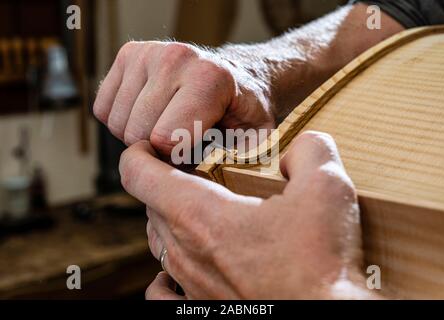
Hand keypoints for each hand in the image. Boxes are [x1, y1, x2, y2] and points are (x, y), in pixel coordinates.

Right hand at [94, 41, 274, 155]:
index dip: (174, 160)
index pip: (164, 139)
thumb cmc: (243, 111)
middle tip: (180, 144)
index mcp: (210, 79)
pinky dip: (121, 121)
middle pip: (136, 133)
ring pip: (116, 123)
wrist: (237, 75)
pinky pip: (103, 108)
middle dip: (155, 151)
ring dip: (138, 137)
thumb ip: (238, 162)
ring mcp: (148, 52)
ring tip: (167, 128)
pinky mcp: (128, 53)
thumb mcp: (256, 140)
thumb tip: (207, 187)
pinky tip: (150, 115)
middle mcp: (176, 58)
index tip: (192, 156)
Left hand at [120, 131, 372, 299]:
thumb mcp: (326, 188)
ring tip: (196, 211)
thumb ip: (309, 149)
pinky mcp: (202, 311)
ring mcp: (190, 286)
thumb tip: (296, 147)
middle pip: (150, 205)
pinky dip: (164, 273)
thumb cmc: (322, 264)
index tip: (151, 145)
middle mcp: (185, 252)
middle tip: (192, 171)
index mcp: (200, 215)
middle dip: (165, 182)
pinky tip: (182, 268)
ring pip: (158, 242)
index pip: (138, 174)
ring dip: (169, 220)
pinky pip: (161, 293)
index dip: (138, 152)